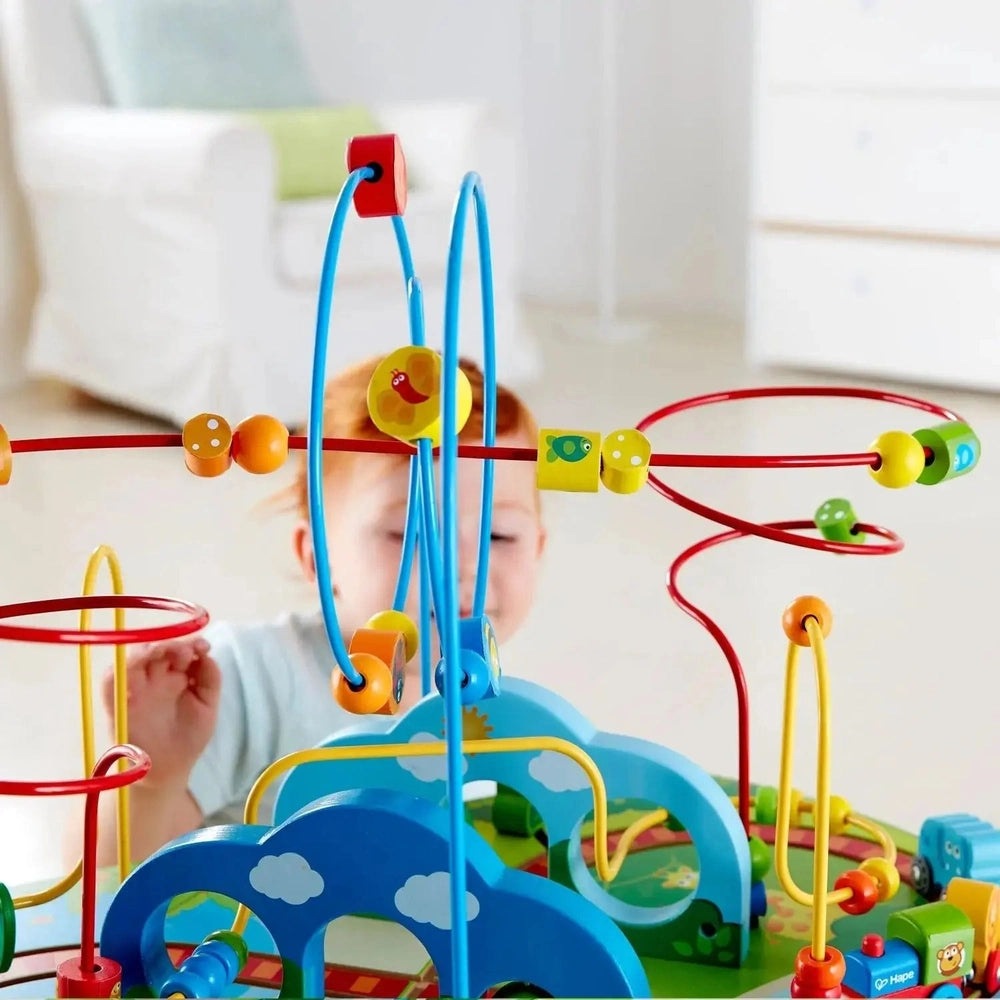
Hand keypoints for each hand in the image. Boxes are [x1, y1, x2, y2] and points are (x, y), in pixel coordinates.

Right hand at [101, 636, 220, 788]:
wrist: (168, 772)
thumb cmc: (189, 739)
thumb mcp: (208, 707)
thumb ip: (210, 679)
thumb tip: (206, 654)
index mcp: (177, 676)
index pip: (180, 649)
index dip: (191, 643)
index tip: (203, 646)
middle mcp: (154, 679)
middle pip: (156, 649)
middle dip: (171, 645)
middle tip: (186, 652)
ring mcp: (135, 691)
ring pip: (132, 659)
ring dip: (146, 651)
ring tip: (162, 653)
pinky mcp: (118, 706)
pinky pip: (110, 683)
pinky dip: (118, 671)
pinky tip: (134, 666)